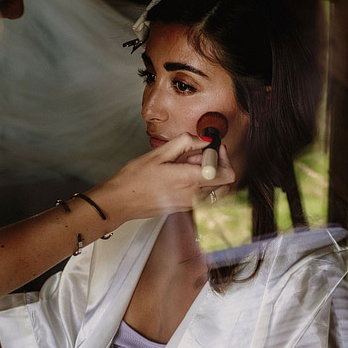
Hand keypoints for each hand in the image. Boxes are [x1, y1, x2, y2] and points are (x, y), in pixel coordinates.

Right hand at [92, 134, 237, 221]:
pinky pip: (206, 197)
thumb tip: (204, 139)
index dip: (223, 157)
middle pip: (226, 182)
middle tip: (201, 155)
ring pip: (218, 191)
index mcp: (189, 181)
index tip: (213, 147)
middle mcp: (194, 196)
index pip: (226, 173)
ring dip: (211, 176)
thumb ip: (185, 143)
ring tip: (191, 166)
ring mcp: (191, 205)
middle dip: (218, 165)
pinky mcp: (186, 209)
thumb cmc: (135, 179)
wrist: (121, 201)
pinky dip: (203, 185)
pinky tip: (185, 176)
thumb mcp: (159, 153)